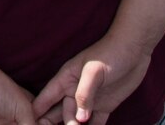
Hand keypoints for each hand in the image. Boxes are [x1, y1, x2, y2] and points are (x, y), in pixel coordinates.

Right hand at [33, 38, 150, 123]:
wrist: (134, 48)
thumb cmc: (110, 53)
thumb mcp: (94, 72)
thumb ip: (84, 94)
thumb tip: (80, 118)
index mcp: (66, 80)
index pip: (45, 98)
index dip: (36, 112)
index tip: (30, 123)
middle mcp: (74, 92)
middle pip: (59, 114)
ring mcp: (89, 101)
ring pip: (76, 121)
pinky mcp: (104, 107)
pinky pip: (95, 124)